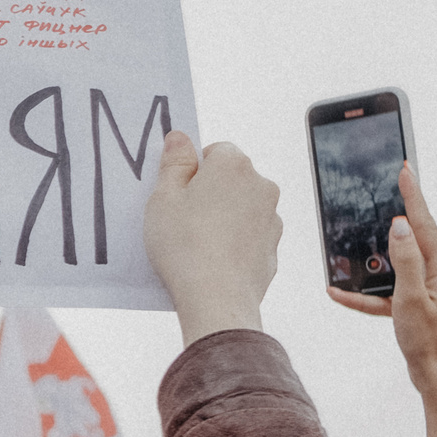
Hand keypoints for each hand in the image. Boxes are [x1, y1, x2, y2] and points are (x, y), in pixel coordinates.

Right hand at [143, 131, 281, 345]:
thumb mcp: (163, 198)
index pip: (215, 151)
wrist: (216, 298)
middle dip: (209, 192)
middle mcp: (261, 185)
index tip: (176, 192)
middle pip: (231, 179)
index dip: (192, 171)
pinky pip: (249, 236)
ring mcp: (271, 217)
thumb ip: (174, 163)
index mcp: (233, 165)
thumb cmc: (184, 245)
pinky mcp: (273, 247)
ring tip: (196, 244)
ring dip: (223, 217)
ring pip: (242, 208)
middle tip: (182, 218)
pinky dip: (234, 242)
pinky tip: (212, 260)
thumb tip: (180, 137)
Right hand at [329, 164, 436, 436]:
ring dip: (372, 261)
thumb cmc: (429, 342)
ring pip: (397, 264)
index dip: (412, 195)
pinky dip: (368, 293)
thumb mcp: (411, 299)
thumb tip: (401, 225)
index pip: (425, 223)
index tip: (405, 168)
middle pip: (413, 238)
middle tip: (381, 191)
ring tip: (351, 247)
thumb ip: (406, 260)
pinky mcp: (420, 304)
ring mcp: (432, 289)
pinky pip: (390, 291)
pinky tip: (340, 294)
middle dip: (393, 218)